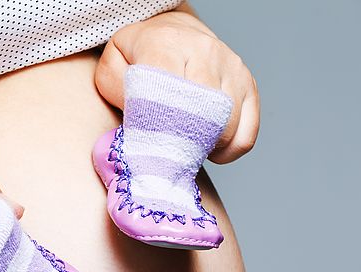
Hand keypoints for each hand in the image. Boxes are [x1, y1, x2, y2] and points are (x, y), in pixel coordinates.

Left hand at [95, 9, 258, 162]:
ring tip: (186, 146)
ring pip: (229, 125)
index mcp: (166, 45)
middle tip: (169, 152)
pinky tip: (210, 146)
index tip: (154, 145)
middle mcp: (205, 51)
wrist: (169, 29)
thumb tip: (138, 120)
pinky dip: (230, 149)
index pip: (171, 95)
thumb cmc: (137, 56)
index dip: (163, 129)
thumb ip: (117, 90)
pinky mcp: (248, 83)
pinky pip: (247, 132)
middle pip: (204, 114)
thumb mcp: (112, 66)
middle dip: (185, 144)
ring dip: (207, 147)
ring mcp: (231, 66)